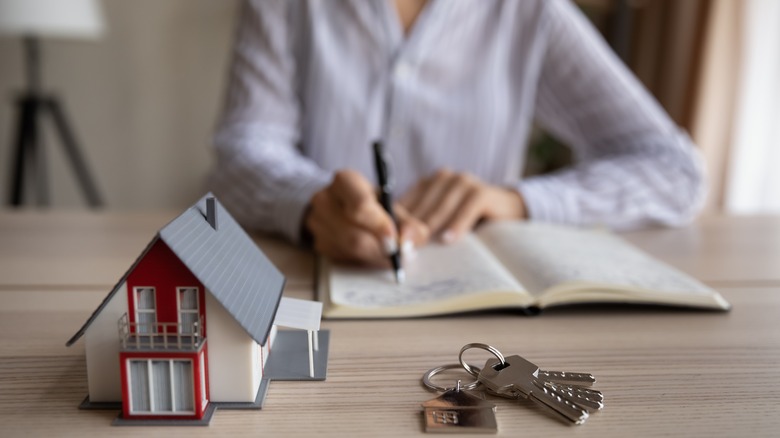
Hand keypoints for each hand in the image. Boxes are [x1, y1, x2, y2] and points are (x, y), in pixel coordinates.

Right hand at [304, 170, 429, 265]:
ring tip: (389, 252)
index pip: (360, 206)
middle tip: (398, 252)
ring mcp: (317, 222)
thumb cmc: (372, 204)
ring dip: (374, 256)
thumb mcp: (393, 206)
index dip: (380, 226)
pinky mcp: (319, 243)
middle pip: (354, 235)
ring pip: (349, 250)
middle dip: (380, 249)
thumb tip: (407, 242)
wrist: (343, 206)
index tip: (395, 238)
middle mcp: (325, 199)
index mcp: (345, 181)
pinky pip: (343, 258)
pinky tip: (371, 252)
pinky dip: (362, 260)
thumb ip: (409, 224)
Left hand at [400, 169, 525, 242]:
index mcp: (428, 183)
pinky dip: (456, 225)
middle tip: (401, 249)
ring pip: (439, 208)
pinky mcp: (481, 191)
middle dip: (410, 229)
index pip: (406, 202)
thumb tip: (398, 244)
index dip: (397, 223)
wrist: (507, 211)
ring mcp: (463, 182)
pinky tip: (448, 240)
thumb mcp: (442, 221)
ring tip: (419, 247)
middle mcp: (443, 178)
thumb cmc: (467, 220)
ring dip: (428, 229)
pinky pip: (466, 209)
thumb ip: (422, 227)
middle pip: (420, 206)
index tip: (390, 242)